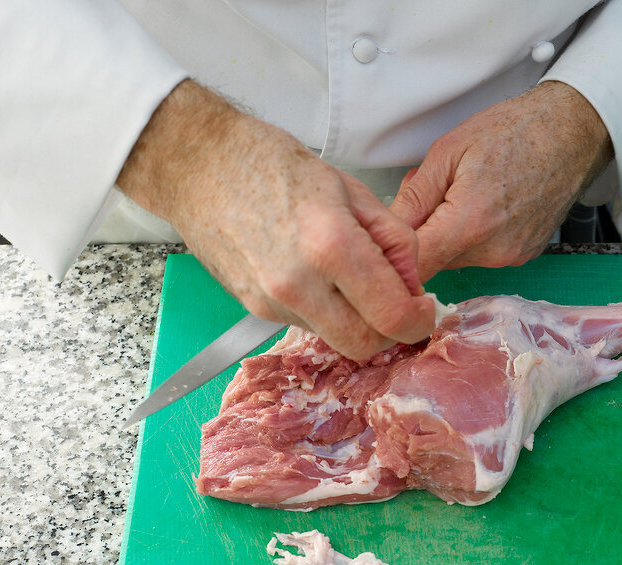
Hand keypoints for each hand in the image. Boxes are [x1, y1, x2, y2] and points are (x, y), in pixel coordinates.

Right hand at [116, 80, 433, 361]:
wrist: (198, 165)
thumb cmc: (271, 163)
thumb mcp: (351, 189)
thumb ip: (394, 241)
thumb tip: (412, 283)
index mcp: (331, 247)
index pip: (392, 317)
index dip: (419, 320)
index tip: (423, 308)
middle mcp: (299, 285)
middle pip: (365, 345)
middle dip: (389, 331)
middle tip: (396, 301)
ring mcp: (271, 303)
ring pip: (335, 338)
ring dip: (355, 320)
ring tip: (349, 275)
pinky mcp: (254, 310)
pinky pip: (306, 326)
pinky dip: (325, 311)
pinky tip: (317, 275)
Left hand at [390, 81, 613, 281]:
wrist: (571, 132)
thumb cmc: (515, 131)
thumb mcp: (449, 151)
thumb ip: (414, 197)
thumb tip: (387, 227)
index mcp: (470, 223)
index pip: (415, 266)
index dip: (395, 256)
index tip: (387, 240)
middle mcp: (493, 250)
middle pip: (434, 262)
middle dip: (422, 234)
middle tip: (429, 194)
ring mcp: (511, 256)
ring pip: (457, 258)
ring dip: (448, 234)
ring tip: (462, 193)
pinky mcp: (523, 255)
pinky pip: (482, 253)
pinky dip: (473, 235)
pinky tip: (485, 203)